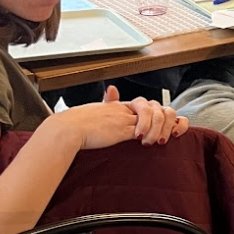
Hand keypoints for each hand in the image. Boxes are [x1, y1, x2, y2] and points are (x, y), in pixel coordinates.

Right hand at [53, 85, 188, 150]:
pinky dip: (151, 136)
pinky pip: (145, 130)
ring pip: (154, 118)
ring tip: (155, 142)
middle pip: (156, 108)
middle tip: (165, 135)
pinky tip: (147, 142)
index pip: (148, 104)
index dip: (160, 114)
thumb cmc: (77, 124)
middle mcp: (124, 110)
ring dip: (159, 130)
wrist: (67, 129)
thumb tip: (111, 90)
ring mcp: (124, 119)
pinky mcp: (122, 130)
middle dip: (166, 121)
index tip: (164, 125)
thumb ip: (107, 102)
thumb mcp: (95, 108)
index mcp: (118, 105)